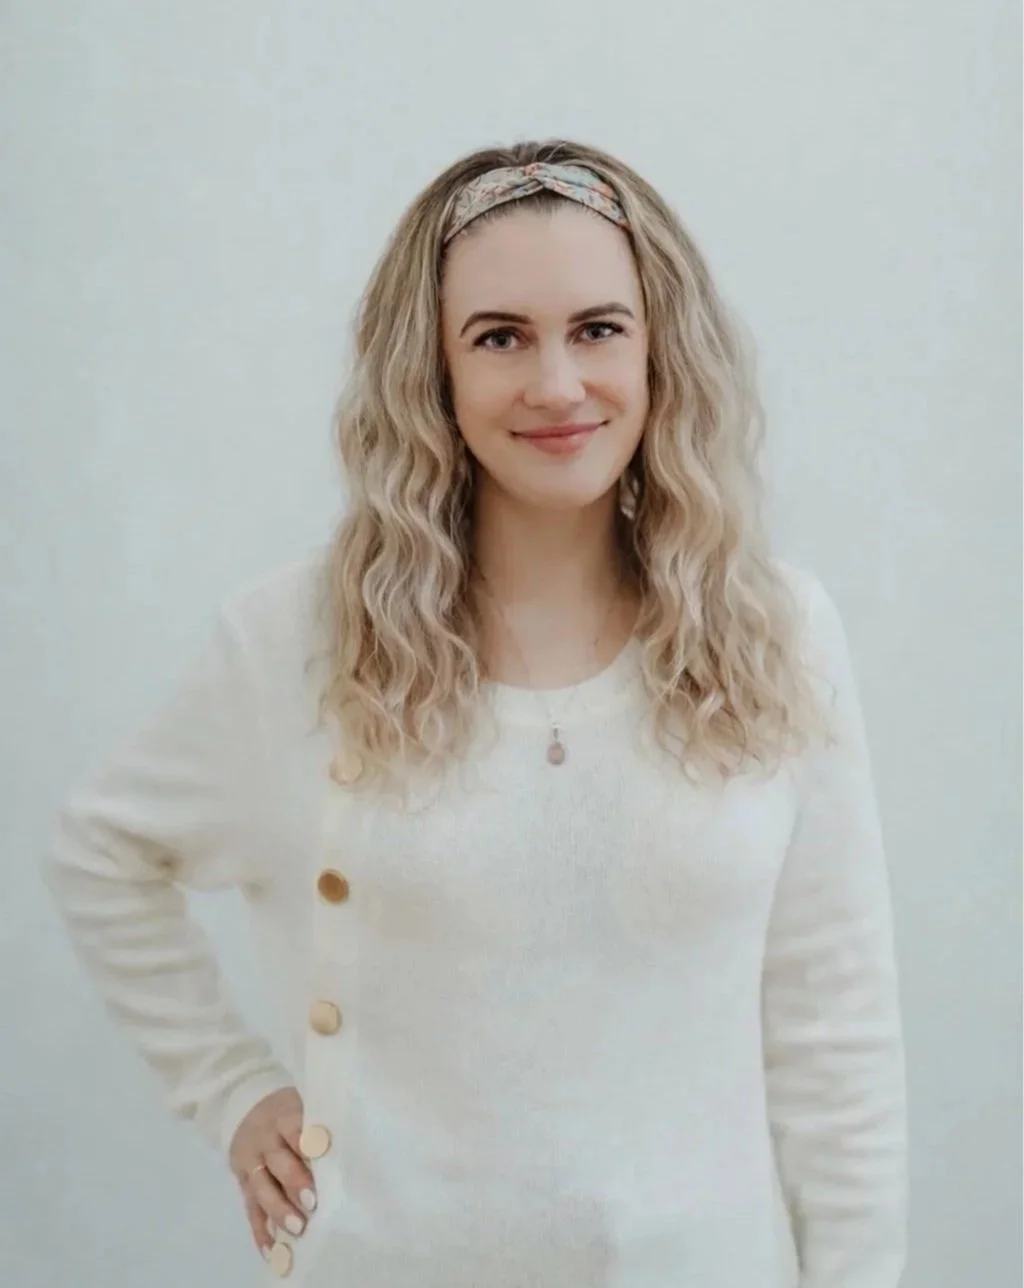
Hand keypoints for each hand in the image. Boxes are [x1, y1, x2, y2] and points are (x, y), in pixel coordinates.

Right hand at [229, 1086, 317, 1259]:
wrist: (247, 1107)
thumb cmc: (291, 1110)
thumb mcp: (304, 1105)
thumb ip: (320, 1125)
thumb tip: (350, 1150)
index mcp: (284, 1115)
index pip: (295, 1130)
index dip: (308, 1147)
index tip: (324, 1163)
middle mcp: (264, 1138)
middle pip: (278, 1161)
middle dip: (295, 1183)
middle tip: (313, 1203)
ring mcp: (250, 1161)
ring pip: (261, 1187)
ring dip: (278, 1209)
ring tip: (297, 1227)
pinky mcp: (242, 1182)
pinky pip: (249, 1208)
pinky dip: (260, 1229)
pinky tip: (272, 1247)